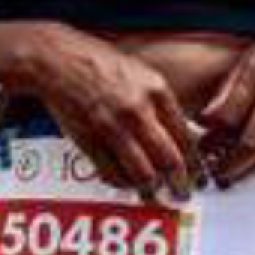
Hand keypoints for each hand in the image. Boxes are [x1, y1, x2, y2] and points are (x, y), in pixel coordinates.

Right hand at [22, 23, 197, 199]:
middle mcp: (137, 110)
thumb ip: (161, 103)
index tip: (196, 175)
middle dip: (179, 184)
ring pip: (143, 173)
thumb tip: (180, 134)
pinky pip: (112, 173)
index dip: (194, 163)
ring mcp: (112, 127)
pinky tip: (125, 183)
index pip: (185, 137)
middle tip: (182, 194)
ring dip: (151, 190)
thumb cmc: (98, 62)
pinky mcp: (90, 140)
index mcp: (156, 91)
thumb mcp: (141, 73)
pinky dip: (122, 183)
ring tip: (153, 194)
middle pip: (169, 160)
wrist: (58, 59)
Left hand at [196, 12, 254, 184]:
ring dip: (250, 171)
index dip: (213, 136)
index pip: (228, 114)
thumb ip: (230, 86)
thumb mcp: (254, 54)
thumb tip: (207, 116)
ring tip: (235, 173)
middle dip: (231, 165)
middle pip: (251, 142)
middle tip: (218, 171)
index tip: (204, 145)